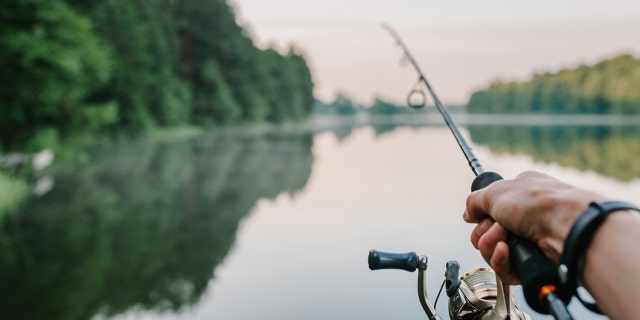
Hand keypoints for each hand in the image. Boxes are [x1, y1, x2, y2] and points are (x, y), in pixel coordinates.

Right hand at [463, 171, 606, 283]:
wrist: (566, 227)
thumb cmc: (538, 203)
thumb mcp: (496, 191)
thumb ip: (475, 201)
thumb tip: (468, 214)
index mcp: (519, 195)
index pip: (489, 210)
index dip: (481, 216)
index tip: (480, 216)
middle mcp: (524, 218)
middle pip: (486, 233)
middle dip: (484, 232)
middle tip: (496, 227)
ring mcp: (528, 241)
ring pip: (492, 252)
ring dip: (489, 245)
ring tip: (503, 238)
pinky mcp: (530, 263)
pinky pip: (503, 269)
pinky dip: (500, 260)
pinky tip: (505, 251)